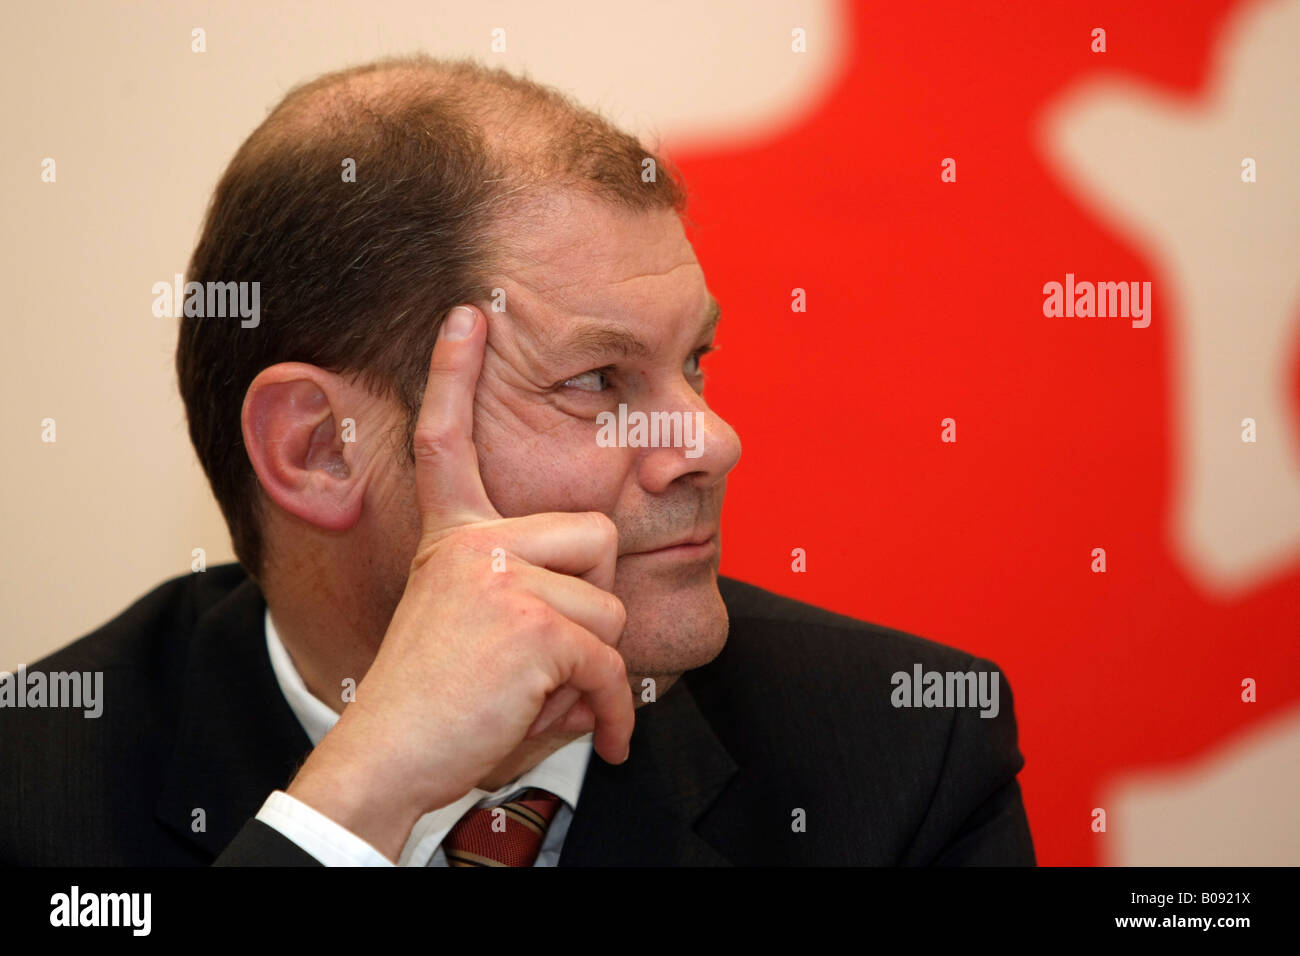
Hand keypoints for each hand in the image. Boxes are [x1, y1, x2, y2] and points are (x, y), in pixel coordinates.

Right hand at [285, 304, 633, 860]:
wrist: (391, 760)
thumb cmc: (440, 705)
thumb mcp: (476, 628)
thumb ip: (530, 596)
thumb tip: (609, 608)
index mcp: (454, 537)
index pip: (449, 440)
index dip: (453, 373)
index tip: (466, 312)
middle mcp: (471, 543)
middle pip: (597, 537)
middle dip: (593, 603)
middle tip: (545, 654)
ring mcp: (498, 575)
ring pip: (611, 607)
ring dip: (594, 669)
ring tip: (540, 696)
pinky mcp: (529, 620)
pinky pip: (610, 658)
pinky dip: (609, 709)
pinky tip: (593, 733)